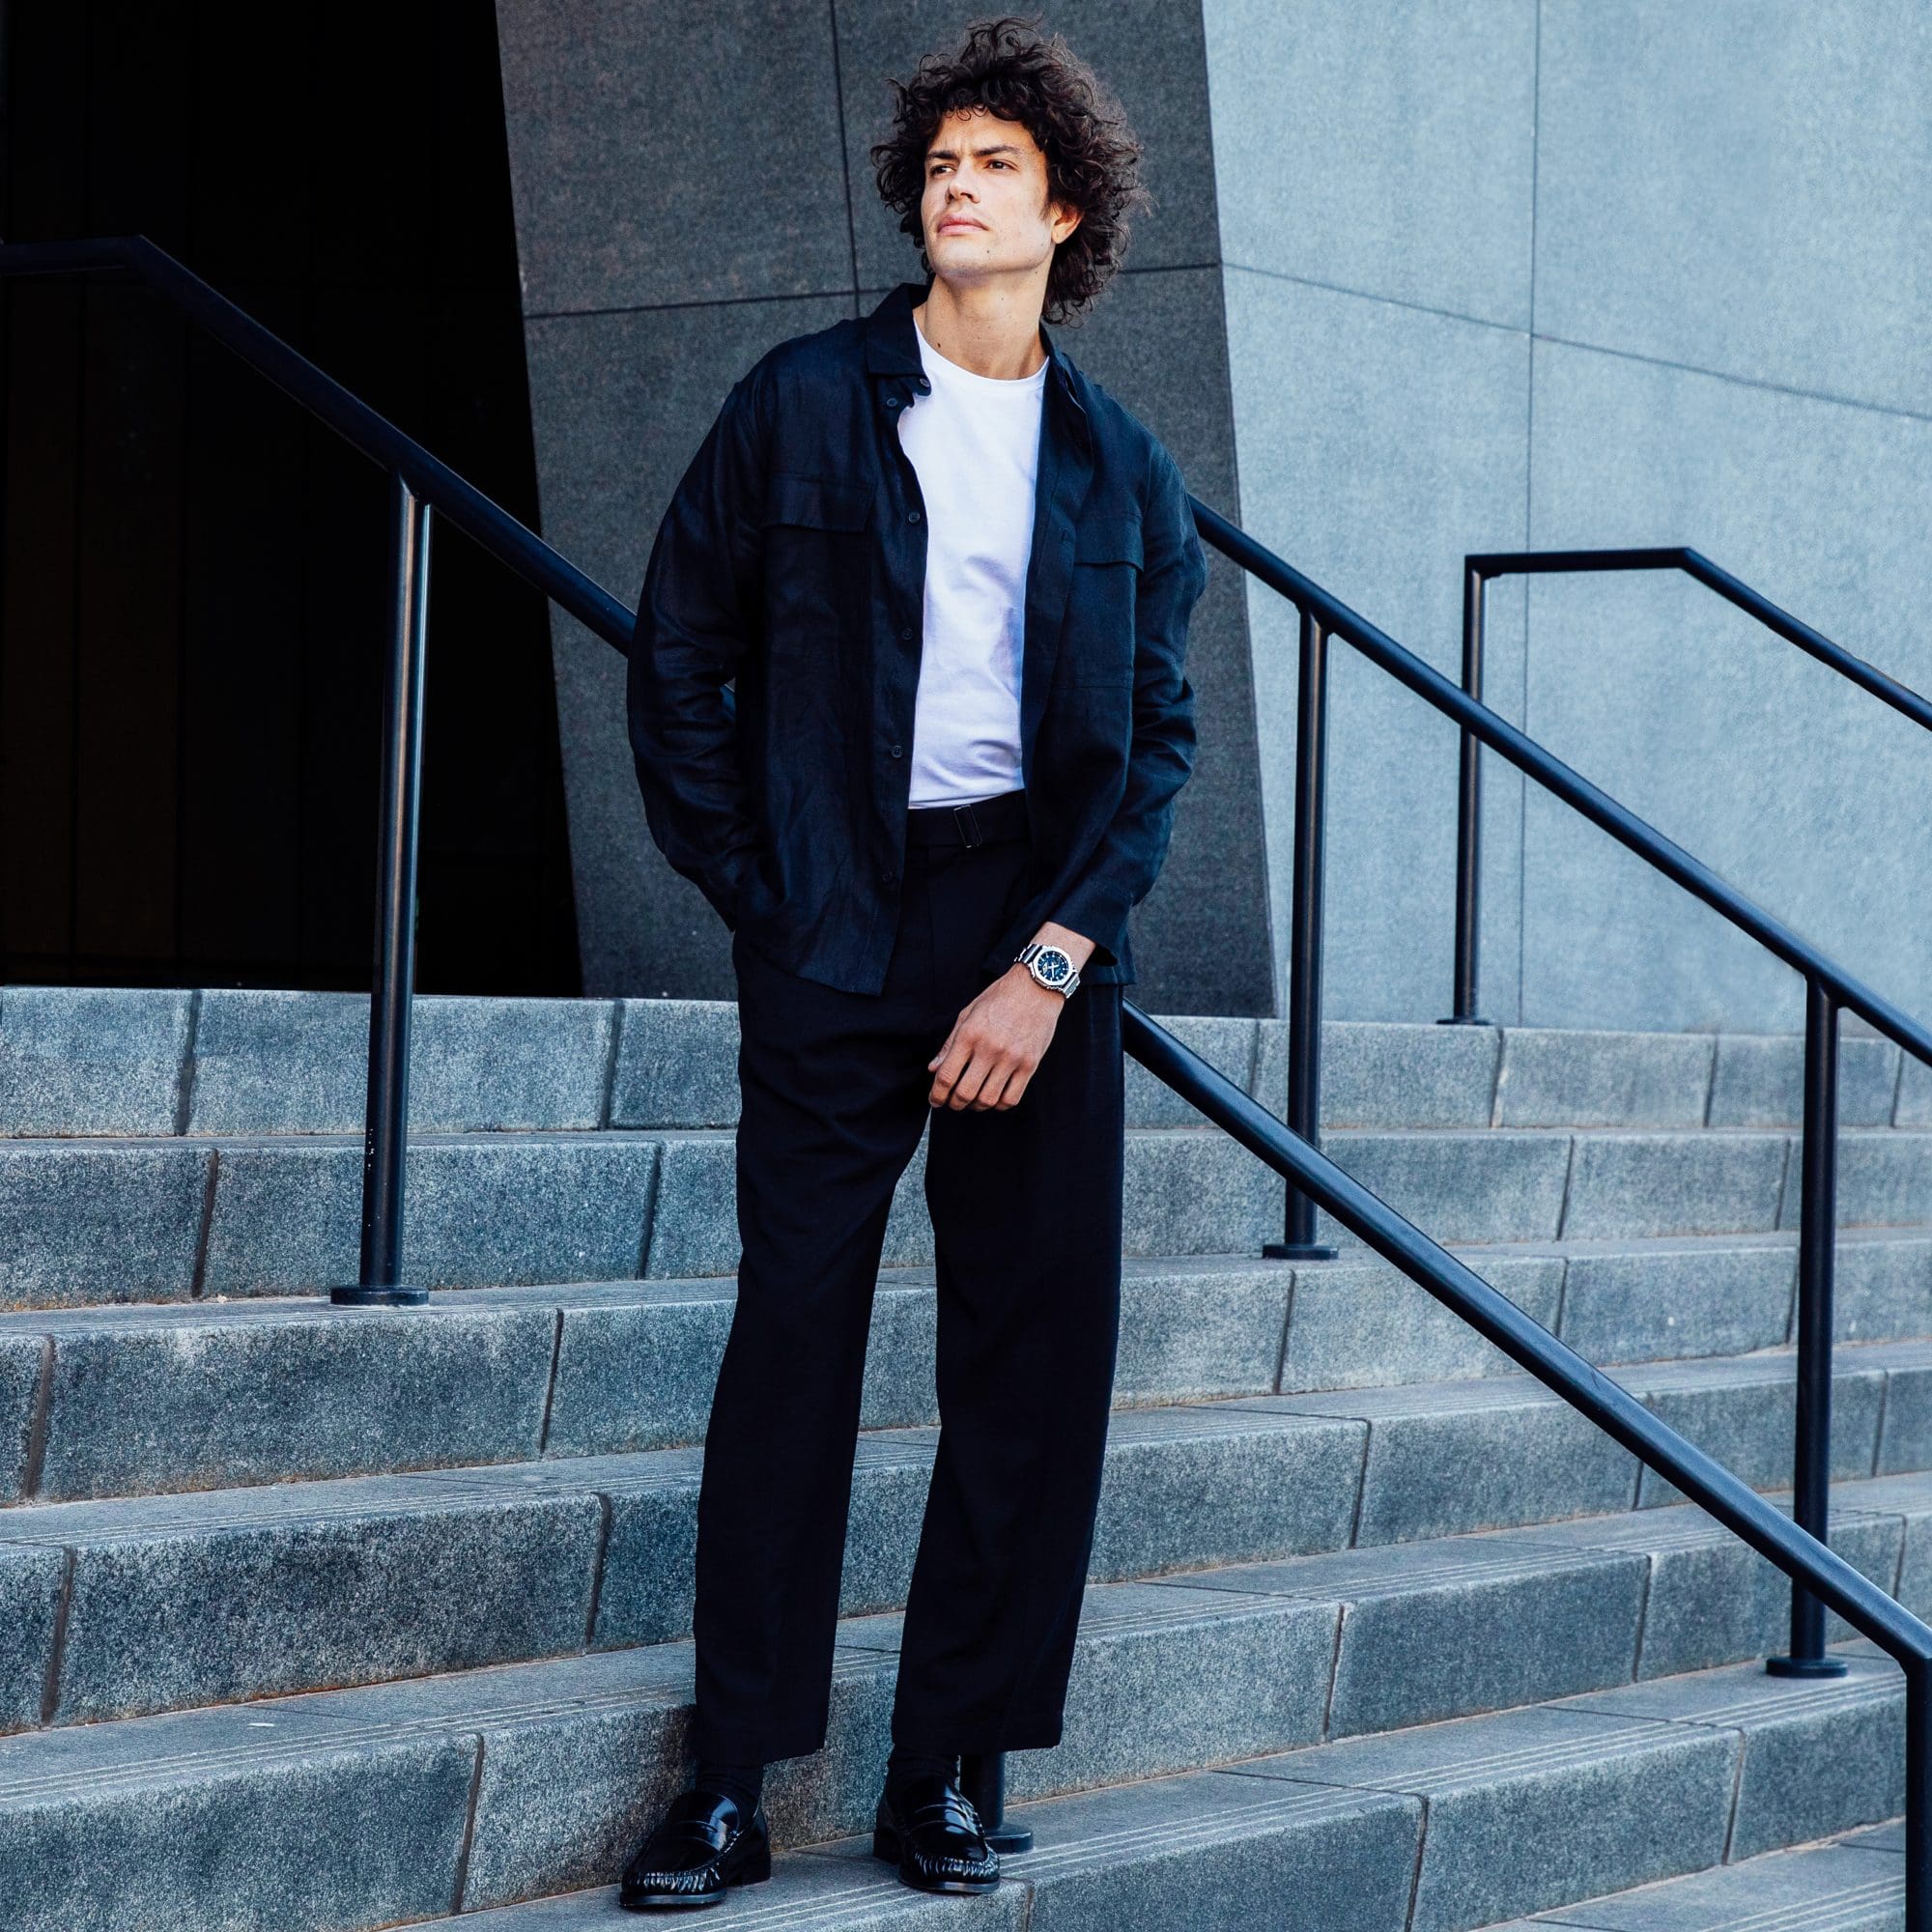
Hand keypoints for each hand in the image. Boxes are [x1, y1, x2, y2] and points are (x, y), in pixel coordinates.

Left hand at [927, 964, 1064, 1110]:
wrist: (1036, 987)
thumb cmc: (999, 998)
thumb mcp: (967, 1014)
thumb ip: (950, 1044)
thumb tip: (933, 1069)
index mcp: (969, 1034)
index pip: (946, 1076)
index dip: (936, 1095)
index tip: (934, 1100)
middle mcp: (989, 1048)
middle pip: (965, 1093)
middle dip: (954, 1103)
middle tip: (953, 1102)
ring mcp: (1011, 1058)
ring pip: (988, 1100)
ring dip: (976, 1106)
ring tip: (973, 1100)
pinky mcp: (1030, 1065)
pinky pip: (1011, 1098)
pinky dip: (999, 1104)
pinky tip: (994, 1097)